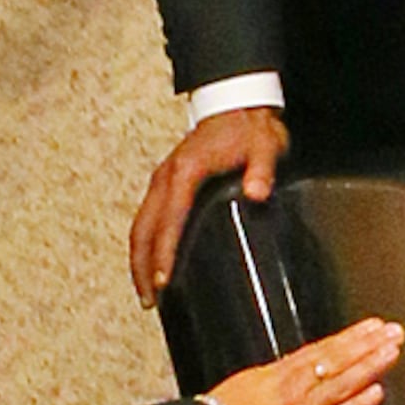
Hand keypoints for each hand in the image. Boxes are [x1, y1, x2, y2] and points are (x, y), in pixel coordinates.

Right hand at [129, 104, 287, 305]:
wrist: (237, 104)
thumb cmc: (250, 128)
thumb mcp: (265, 147)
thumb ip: (262, 170)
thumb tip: (257, 193)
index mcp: (187, 171)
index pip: (170, 219)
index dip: (165, 254)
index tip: (163, 282)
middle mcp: (168, 176)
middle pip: (144, 228)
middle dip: (143, 266)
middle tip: (149, 300)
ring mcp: (163, 179)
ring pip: (140, 225)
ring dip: (139, 259)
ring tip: (146, 294)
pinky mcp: (166, 182)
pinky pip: (147, 218)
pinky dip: (144, 244)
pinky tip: (152, 264)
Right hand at [211, 319, 403, 404]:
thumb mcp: (247, 385)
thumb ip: (275, 377)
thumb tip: (297, 369)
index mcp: (278, 373)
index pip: (320, 351)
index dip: (348, 338)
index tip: (372, 326)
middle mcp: (292, 388)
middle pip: (335, 361)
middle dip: (367, 345)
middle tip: (394, 331)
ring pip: (340, 384)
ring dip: (369, 367)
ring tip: (392, 352)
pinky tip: (377, 392)